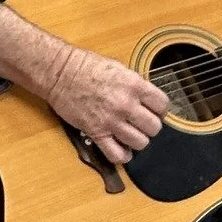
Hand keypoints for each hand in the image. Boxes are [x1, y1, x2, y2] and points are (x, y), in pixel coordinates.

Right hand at [44, 43, 168, 167]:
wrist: (59, 72)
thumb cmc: (84, 65)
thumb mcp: (118, 67)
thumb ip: (134, 85)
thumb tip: (146, 99)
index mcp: (133, 84)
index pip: (163, 105)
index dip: (159, 109)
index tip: (153, 110)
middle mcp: (125, 104)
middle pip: (154, 127)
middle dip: (149, 126)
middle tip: (140, 123)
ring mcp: (111, 120)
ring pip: (140, 143)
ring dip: (137, 140)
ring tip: (129, 134)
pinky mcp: (96, 132)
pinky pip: (117, 155)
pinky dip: (122, 155)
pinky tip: (120, 148)